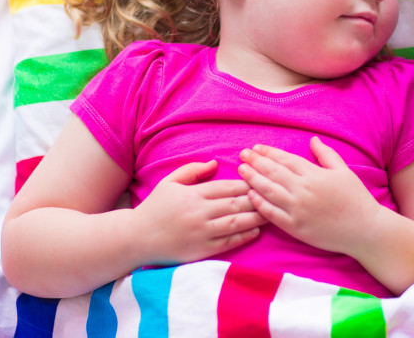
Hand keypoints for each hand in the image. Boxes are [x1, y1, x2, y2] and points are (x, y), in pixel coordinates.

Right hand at [134, 160, 266, 265]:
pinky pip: (228, 242)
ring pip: (236, 223)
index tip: (263, 180)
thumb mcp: (170, 182)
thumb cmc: (155, 207)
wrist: (136, 238)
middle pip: (236, 204)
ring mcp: (201, 233)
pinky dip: (244, 237)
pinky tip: (256, 231)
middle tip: (276, 195)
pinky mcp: (201, 250)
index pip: (228, 187)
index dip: (248, 183)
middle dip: (258, 199)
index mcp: (193, 194)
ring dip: (257, 218)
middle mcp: (199, 213)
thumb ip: (193, 170)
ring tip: (273, 213)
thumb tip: (215, 162)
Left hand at [238, 137, 379, 255]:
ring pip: (269, 191)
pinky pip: (272, 214)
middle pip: (273, 172)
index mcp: (314, 174)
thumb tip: (312, 140)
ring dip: (253, 179)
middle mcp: (303, 190)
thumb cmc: (356, 198)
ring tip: (241, 170)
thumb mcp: (343, 171)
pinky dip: (260, 204)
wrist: (365, 230)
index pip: (285, 159)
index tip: (256, 148)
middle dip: (255, 162)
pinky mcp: (296, 228)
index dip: (269, 152)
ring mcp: (298, 210)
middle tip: (242, 154)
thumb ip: (326, 154)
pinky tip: (250, 195)